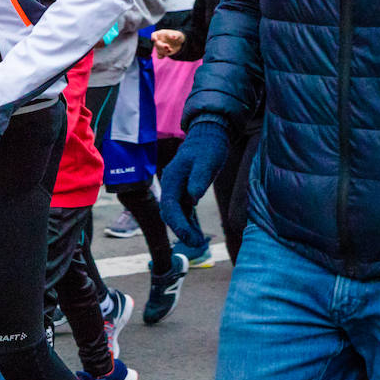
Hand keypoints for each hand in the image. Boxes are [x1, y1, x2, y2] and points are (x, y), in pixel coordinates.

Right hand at [152, 29, 184, 58]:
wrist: (179, 42)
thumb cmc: (178, 36)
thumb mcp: (178, 34)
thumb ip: (175, 35)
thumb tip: (173, 37)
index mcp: (161, 34)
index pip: (154, 34)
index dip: (153, 37)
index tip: (155, 39)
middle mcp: (159, 40)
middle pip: (156, 44)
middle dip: (162, 46)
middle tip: (168, 47)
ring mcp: (160, 47)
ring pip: (158, 51)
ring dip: (165, 51)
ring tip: (171, 49)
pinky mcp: (162, 52)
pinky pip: (159, 56)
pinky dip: (162, 56)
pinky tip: (167, 53)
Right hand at [159, 120, 230, 246]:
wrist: (209, 136)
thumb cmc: (209, 147)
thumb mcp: (207, 161)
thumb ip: (199, 178)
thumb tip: (193, 197)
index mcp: (171, 180)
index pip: (170, 206)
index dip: (178, 223)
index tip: (188, 236)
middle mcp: (170, 187)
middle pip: (170, 214)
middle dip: (181, 231)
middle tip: (197, 243)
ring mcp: (176, 190)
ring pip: (176, 215)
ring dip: (185, 230)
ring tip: (198, 242)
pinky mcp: (184, 192)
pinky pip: (183, 212)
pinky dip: (189, 223)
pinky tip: (197, 233)